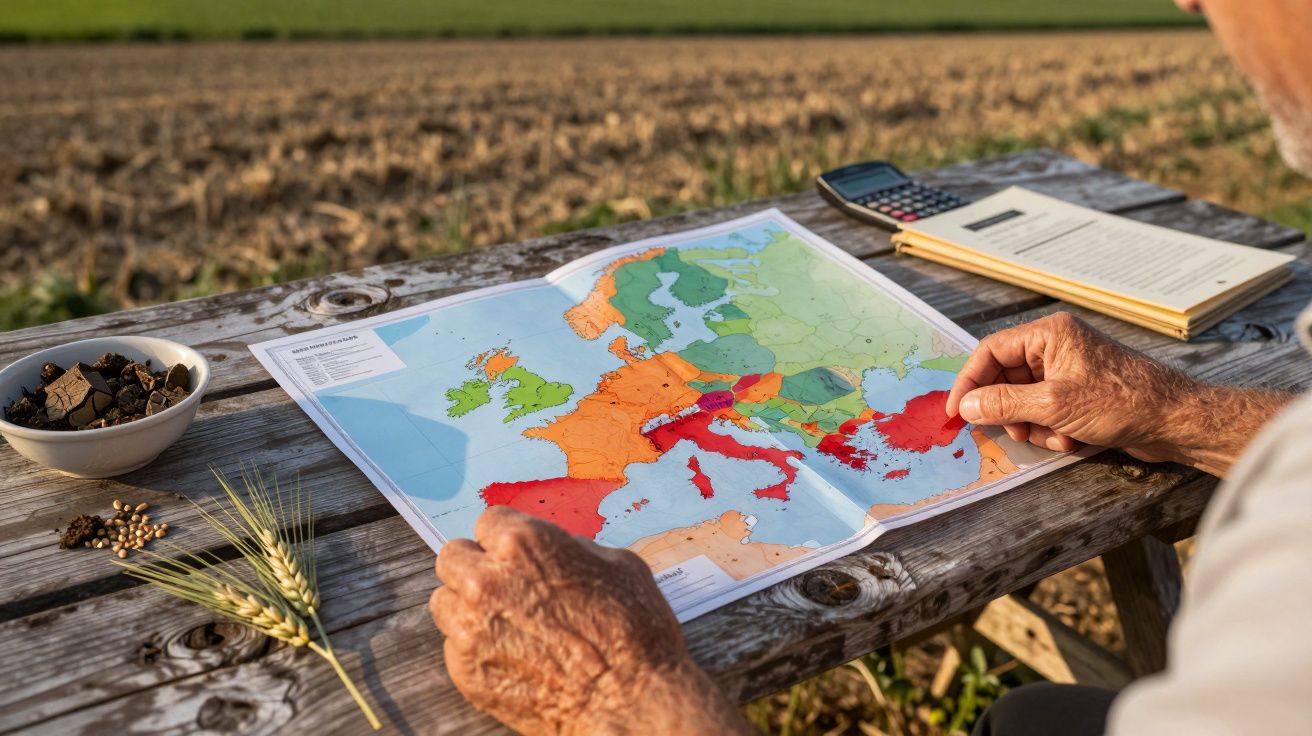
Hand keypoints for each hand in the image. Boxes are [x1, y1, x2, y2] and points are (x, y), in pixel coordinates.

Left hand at [429, 506, 751, 734]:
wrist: (632, 704)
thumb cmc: (635, 634)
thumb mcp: (619, 566)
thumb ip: (573, 549)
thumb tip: (557, 551)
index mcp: (525, 545)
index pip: (489, 521)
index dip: (507, 538)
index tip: (516, 554)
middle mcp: (487, 581)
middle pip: (453, 556)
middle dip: (478, 566)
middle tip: (505, 585)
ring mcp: (471, 629)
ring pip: (444, 601)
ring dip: (468, 605)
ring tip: (504, 622)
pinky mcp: (466, 671)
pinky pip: (453, 645)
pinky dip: (476, 647)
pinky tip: (511, 655)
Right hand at [945, 312, 1288, 475]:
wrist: (1175, 421)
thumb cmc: (1121, 401)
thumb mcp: (1053, 405)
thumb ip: (1003, 403)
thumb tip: (966, 406)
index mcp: (1049, 334)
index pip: (991, 352)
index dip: (970, 382)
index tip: (958, 412)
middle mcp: (1056, 346)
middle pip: (1007, 379)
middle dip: (1010, 411)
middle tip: (1017, 433)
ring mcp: (1069, 370)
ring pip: (1026, 400)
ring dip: (1035, 425)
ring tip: (1058, 437)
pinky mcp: (1080, 393)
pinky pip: (1047, 411)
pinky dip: (1053, 429)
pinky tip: (1075, 439)